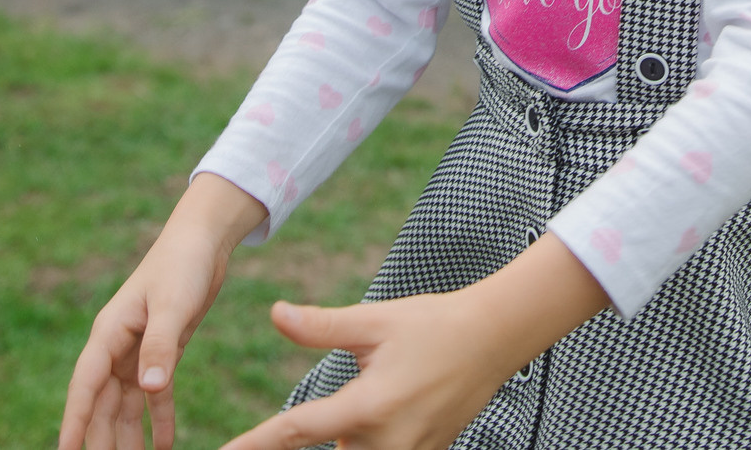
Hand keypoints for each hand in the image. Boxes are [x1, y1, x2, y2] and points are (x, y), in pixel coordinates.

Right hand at [59, 172, 266, 449]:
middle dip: (99, 439)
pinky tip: (164, 446)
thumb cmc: (182, 265)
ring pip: (124, 406)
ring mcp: (137, 352)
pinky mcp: (162, 353)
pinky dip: (158, 420)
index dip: (74, 421)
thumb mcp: (173, 304)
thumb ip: (160, 347)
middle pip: (101, 404)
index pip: (85, 386)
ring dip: (126, 438)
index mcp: (109, 334)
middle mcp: (116, 348)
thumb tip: (148, 389)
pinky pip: (155, 396)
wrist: (203, 242)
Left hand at [219, 235, 608, 449]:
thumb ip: (321, 326)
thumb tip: (275, 314)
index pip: (297, 433)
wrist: (495, 338)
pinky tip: (382, 412)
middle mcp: (388, 441)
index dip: (255, 446)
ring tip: (344, 407)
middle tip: (274, 432)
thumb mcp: (375, 321)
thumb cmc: (433, 324)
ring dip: (343, 439)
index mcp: (368, 405)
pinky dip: (367, 444)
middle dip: (300, 442)